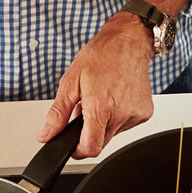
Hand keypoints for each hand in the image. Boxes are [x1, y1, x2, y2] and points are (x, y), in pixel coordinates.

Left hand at [39, 13, 155, 157]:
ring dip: (104, 124)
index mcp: (101, 106)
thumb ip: (58, 113)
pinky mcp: (145, 113)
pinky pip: (126, 125)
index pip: (90, 148)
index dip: (77, 150)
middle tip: (87, 109)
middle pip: (101, 142)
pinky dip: (117, 117)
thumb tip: (46, 135)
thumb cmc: (101, 55)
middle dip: (89, 132)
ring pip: (113, 134)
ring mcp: (136, 114)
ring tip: (102, 99)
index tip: (73, 145)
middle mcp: (121, 113)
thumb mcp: (70, 81)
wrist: (128, 41)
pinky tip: (116, 98)